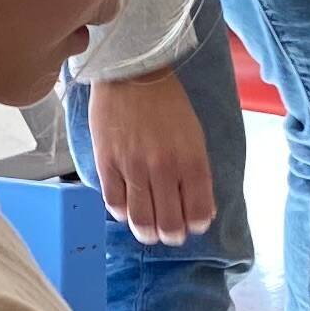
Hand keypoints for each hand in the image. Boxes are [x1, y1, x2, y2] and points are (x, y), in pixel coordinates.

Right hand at [88, 69, 217, 240]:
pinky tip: (127, 209)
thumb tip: (201, 210)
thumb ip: (198, 173)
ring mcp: (133, 167)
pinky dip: (122, 213)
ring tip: (148, 231)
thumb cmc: (167, 104)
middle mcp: (164, 168)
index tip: (192, 225)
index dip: (195, 225)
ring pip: (141, 220)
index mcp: (191, 160)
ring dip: (147, 232)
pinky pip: (115, 203)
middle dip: (171, 235)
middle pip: (169, 223)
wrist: (132, 75)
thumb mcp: (194, 135)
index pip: (198, 212)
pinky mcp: (108, 164)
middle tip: (169, 234)